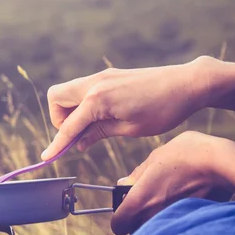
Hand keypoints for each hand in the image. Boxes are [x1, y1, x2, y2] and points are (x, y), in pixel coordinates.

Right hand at [41, 56, 216, 159]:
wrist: (187, 83)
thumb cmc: (162, 110)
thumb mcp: (130, 129)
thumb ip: (98, 133)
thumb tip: (78, 143)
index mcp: (98, 99)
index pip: (69, 126)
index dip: (57, 144)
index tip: (47, 158)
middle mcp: (94, 84)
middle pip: (56, 98)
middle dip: (59, 118)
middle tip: (78, 134)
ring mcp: (101, 77)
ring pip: (69, 91)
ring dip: (71, 110)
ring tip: (92, 128)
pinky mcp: (109, 76)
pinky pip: (84, 89)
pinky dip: (83, 104)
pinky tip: (101, 117)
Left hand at [110, 131, 234, 234]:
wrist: (221, 163)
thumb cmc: (184, 154)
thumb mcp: (154, 157)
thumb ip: (137, 174)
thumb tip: (124, 183)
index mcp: (139, 201)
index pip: (118, 225)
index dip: (119, 218)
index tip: (126, 208)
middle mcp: (152, 216)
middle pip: (136, 229)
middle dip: (138, 219)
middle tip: (149, 200)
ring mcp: (171, 221)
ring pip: (156, 228)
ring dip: (157, 218)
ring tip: (169, 198)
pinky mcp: (189, 222)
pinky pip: (175, 225)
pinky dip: (176, 218)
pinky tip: (185, 200)